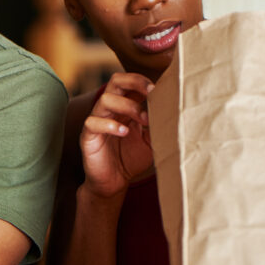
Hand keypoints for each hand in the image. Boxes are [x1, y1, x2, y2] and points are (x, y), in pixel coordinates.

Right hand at [80, 72, 155, 198]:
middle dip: (134, 82)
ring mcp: (97, 120)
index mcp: (124, 106)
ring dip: (128, 106)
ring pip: (105, 100)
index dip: (144, 81)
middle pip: (115, 81)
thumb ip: (159, 126)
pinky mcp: (88, 136)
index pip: (129, 82)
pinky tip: (124, 132)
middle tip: (152, 92)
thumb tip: (176, 114)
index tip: (161, 89)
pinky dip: (110, 125)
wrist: (113, 183)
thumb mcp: (151, 141)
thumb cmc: (131, 159)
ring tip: (144, 120)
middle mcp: (110, 109)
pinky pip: (92, 122)